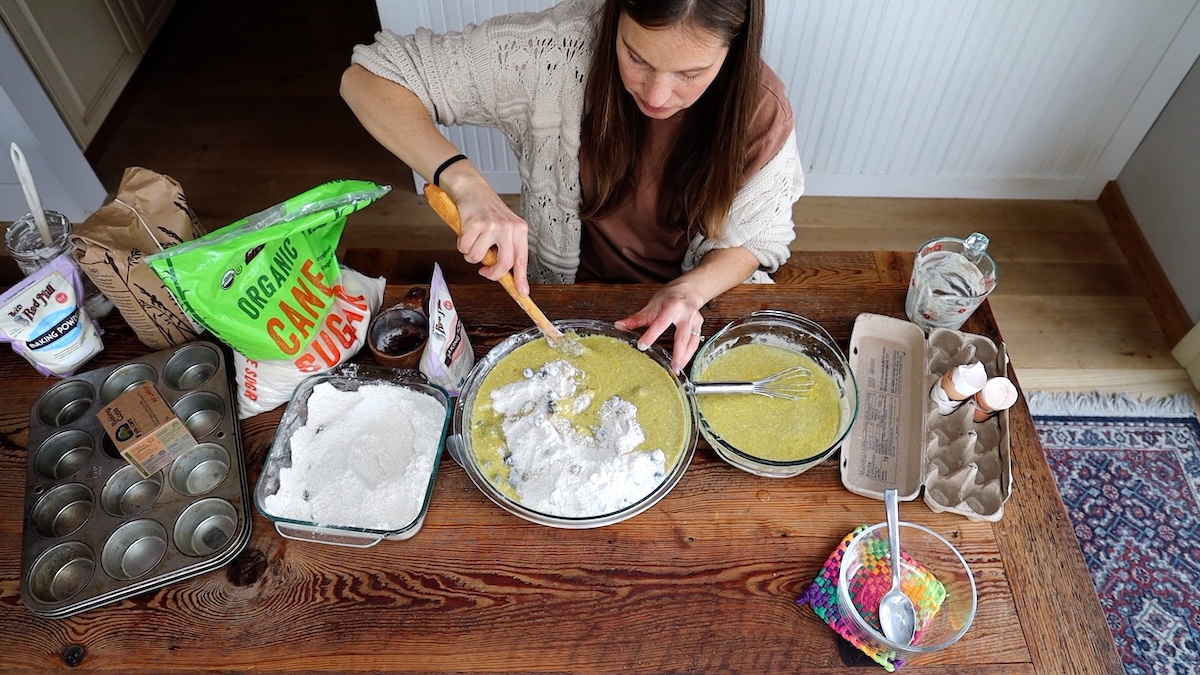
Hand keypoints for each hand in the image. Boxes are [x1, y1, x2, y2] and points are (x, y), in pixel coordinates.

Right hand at [442, 166, 530, 295]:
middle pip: (504, 264)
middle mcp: (509, 228)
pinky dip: (461, 244)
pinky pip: (465, 248)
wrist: (472, 188)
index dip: (521, 279)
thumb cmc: (487, 211)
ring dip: (471, 254)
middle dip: (492, 273)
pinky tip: (465, 232)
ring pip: (479, 258)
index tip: (522, 293)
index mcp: (519, 230)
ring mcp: (492, 225)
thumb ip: (506, 249)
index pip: (522, 259)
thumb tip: (505, 275)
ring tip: (472, 241)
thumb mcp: (504, 228)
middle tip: (484, 271)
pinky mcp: (475, 224)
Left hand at [615, 283, 705, 373]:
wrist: (688, 291)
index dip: (651, 335)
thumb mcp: (652, 305)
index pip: (661, 323)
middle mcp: (687, 314)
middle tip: (670, 368)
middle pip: (682, 337)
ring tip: (676, 371)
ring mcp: (695, 322)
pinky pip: (695, 344)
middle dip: (677, 354)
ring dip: (684, 358)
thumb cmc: (670, 298)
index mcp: (673, 306)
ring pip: (691, 343)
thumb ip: (637, 318)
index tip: (642, 345)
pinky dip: (689, 355)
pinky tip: (682, 364)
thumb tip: (619, 325)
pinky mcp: (700, 328)